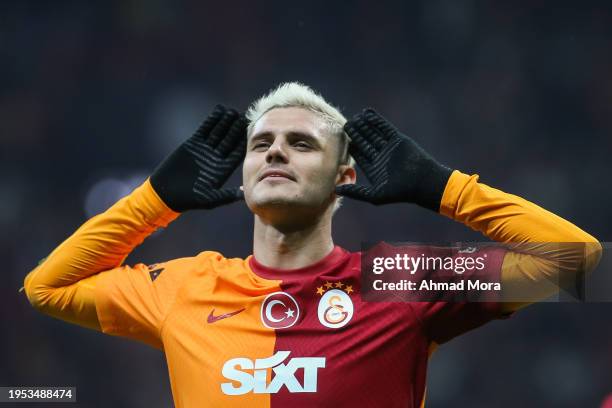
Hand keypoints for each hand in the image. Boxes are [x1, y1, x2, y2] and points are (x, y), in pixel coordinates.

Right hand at [150, 105, 246, 211]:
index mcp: (223, 169)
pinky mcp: (193, 144)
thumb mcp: (210, 199)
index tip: (253, 133)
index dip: (243, 142)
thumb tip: (244, 193)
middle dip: (236, 129)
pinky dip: (211, 120)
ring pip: (218, 132)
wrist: (166, 192)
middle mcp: (216, 158)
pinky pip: (204, 130)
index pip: (236, 153)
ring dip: (225, 122)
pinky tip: (219, 110)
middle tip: (244, 117)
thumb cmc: (188, 199)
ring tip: (233, 111)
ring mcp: (204, 150)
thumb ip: (227, 195)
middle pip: (229, 140)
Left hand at [336, 108, 451, 210]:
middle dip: (356, 134)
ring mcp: (390, 148)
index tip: (341, 139)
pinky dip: (376, 120)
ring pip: (374, 133)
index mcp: (375, 169)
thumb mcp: (374, 195)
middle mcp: (382, 157)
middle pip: (365, 142)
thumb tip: (337, 191)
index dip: (351, 147)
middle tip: (346, 125)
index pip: (360, 155)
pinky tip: (367, 113)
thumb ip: (356, 192)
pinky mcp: (398, 140)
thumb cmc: (400, 192)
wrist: (422, 182)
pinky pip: (385, 128)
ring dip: (364, 125)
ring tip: (355, 118)